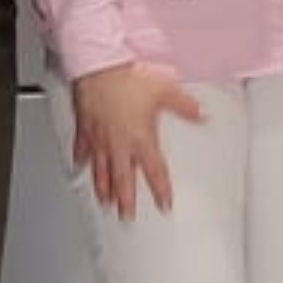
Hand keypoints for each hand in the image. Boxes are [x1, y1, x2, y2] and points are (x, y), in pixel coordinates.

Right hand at [67, 61, 202, 219]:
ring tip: (104, 201)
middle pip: (123, 180)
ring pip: (101, 170)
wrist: (98, 66)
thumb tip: (202, 114)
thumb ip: (184, 106)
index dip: (160, 191)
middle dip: (126, 200)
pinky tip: (80, 167)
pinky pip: (83, 149)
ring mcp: (99, 138)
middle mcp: (119, 144)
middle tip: (126, 216)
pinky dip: (82, 160)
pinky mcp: (84, 128)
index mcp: (141, 138)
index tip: (163, 204)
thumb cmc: (127, 77)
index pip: (155, 172)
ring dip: (104, 188)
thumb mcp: (165, 90)